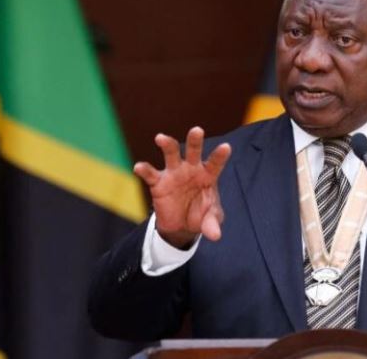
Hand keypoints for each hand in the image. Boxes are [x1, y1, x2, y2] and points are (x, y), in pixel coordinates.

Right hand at [134, 127, 231, 247]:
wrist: (182, 225)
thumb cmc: (202, 215)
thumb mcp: (210, 221)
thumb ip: (212, 224)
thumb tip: (215, 235)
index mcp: (208, 175)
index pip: (215, 163)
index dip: (220, 155)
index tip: (227, 147)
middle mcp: (191, 169)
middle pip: (193, 151)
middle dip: (195, 140)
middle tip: (197, 130)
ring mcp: (174, 173)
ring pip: (171, 154)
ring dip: (167, 145)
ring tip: (160, 138)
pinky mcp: (158, 182)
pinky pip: (150, 174)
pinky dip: (144, 169)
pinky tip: (139, 167)